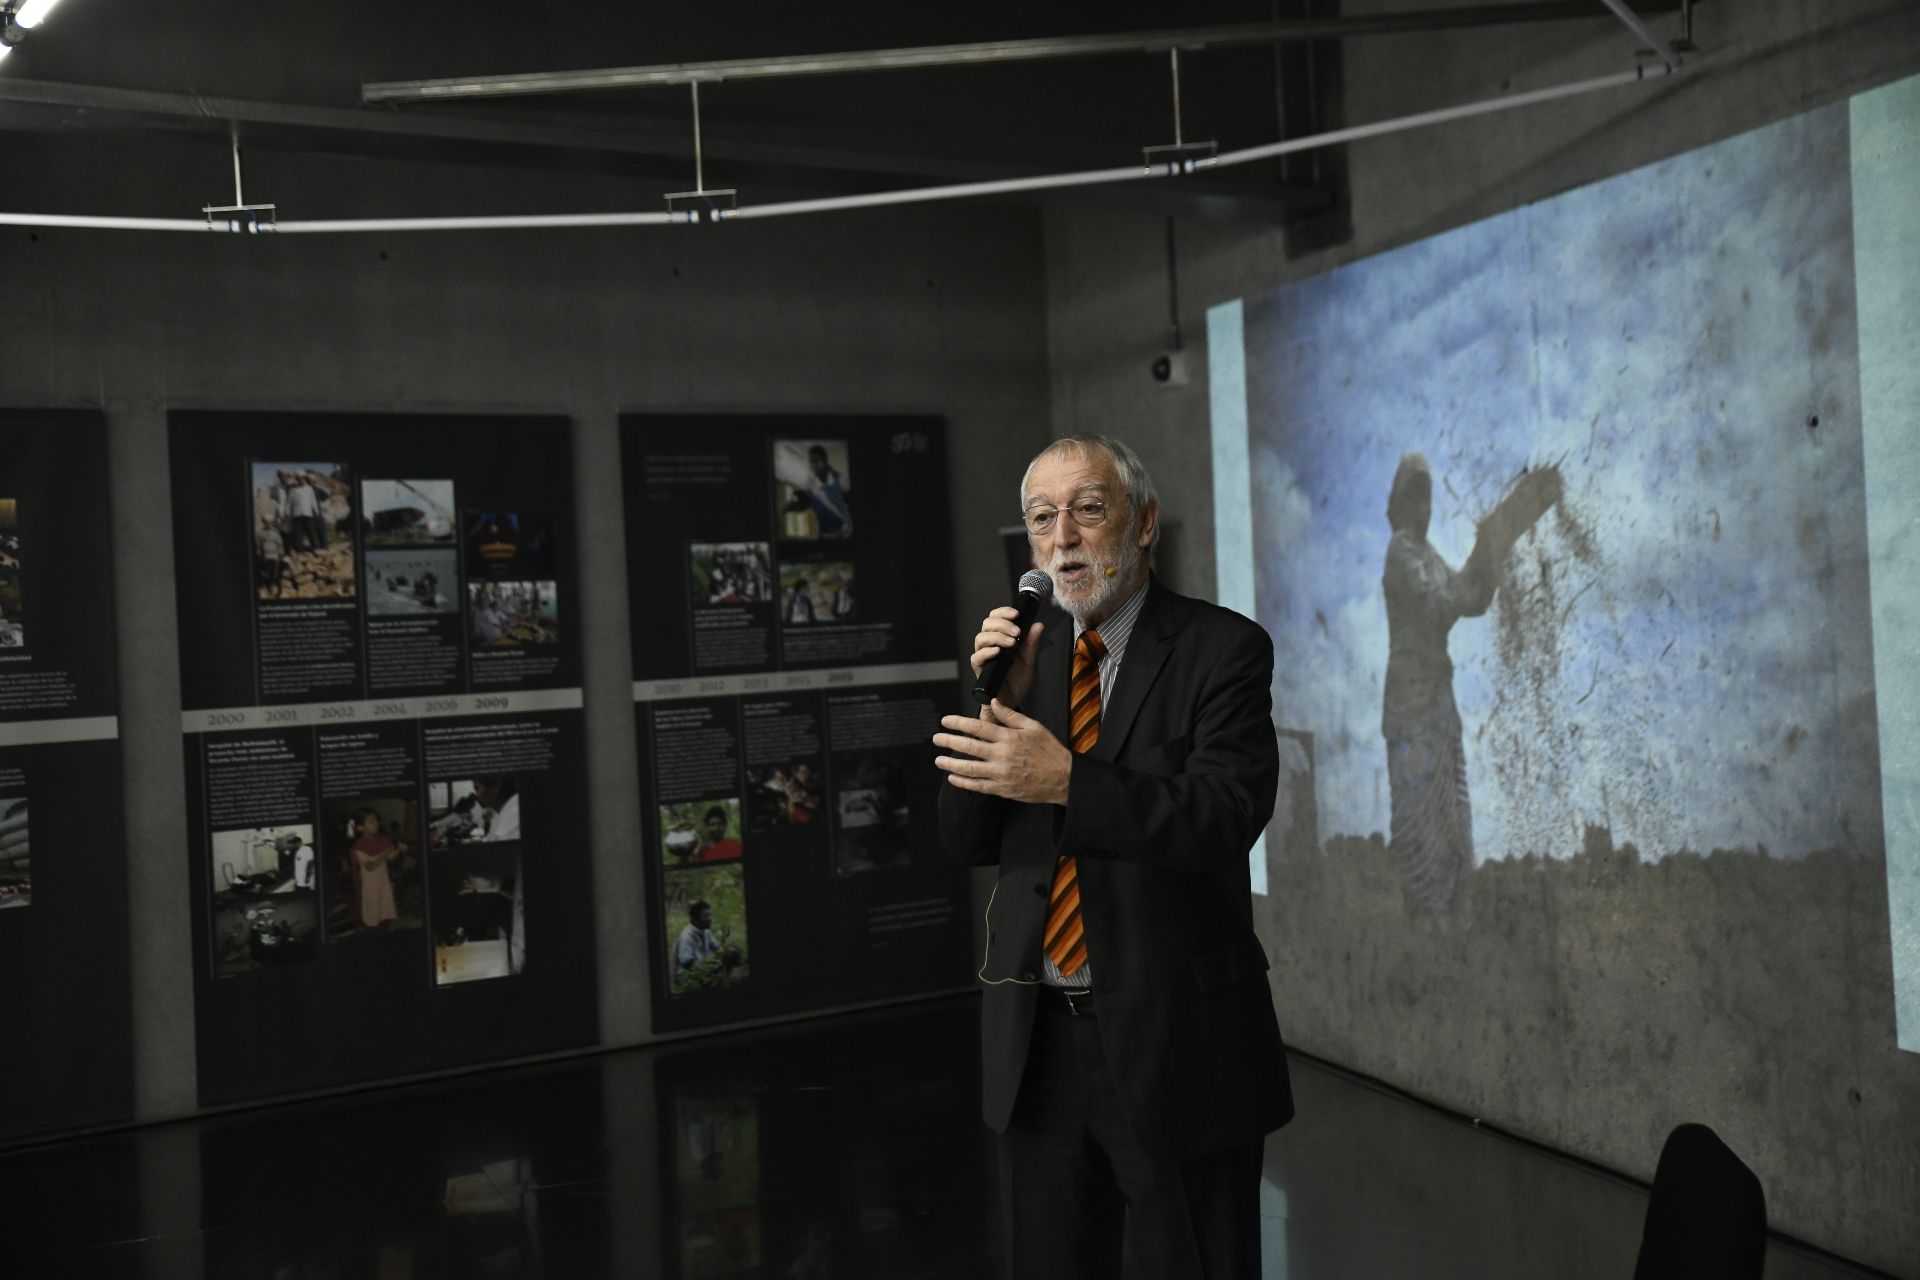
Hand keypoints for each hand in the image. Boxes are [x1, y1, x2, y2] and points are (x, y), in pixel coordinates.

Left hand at [933, 700, 1072, 805]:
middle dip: (949, 741)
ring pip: (969, 768)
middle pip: (969, 746)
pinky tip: (953, 778)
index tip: (945, 721)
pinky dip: (963, 782)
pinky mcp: (1002, 789)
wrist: (1063, 778)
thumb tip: (993, 703)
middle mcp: (1002, 755)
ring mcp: (1001, 774)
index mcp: (1009, 737)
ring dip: (951, 763)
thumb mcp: (1034, 726)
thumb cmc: (1050, 751)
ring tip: (938, 760)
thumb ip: (1011, 715)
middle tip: (936, 738)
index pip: (977, 727)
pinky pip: (978, 786)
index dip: (958, 723)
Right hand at [968, 608, 1045, 709]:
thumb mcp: (1029, 660)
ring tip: (1011, 643)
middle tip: (1017, 632)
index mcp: (1000, 638)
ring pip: (981, 638)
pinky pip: (977, 657)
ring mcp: (983, 656)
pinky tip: (998, 652)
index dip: (1003, 612)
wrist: (1011, 701)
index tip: (1016, 614)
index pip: (996, 617)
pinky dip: (987, 652)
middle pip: (987, 624)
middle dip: (1002, 624)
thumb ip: (1031, 643)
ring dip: (997, 637)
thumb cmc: (1016, 680)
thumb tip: (1038, 625)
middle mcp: (989, 644)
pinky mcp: (979, 668)